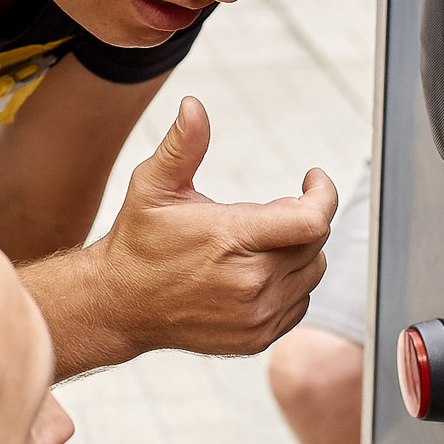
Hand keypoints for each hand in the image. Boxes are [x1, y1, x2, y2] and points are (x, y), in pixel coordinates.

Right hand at [77, 96, 337, 363]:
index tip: (311, 178)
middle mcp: (250, 283)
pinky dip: (291, 283)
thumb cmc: (139, 241)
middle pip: (315, 243)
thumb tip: (194, 105)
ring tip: (261, 240)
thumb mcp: (153, 187)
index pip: (312, 221)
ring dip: (299, 251)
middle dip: (303, 218)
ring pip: (312, 273)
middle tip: (269, 210)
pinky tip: (258, 271)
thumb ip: (182, 146)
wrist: (120, 305)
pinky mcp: (257, 337)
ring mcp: (256, 315)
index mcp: (231, 240)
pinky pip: (299, 303)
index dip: (323, 193)